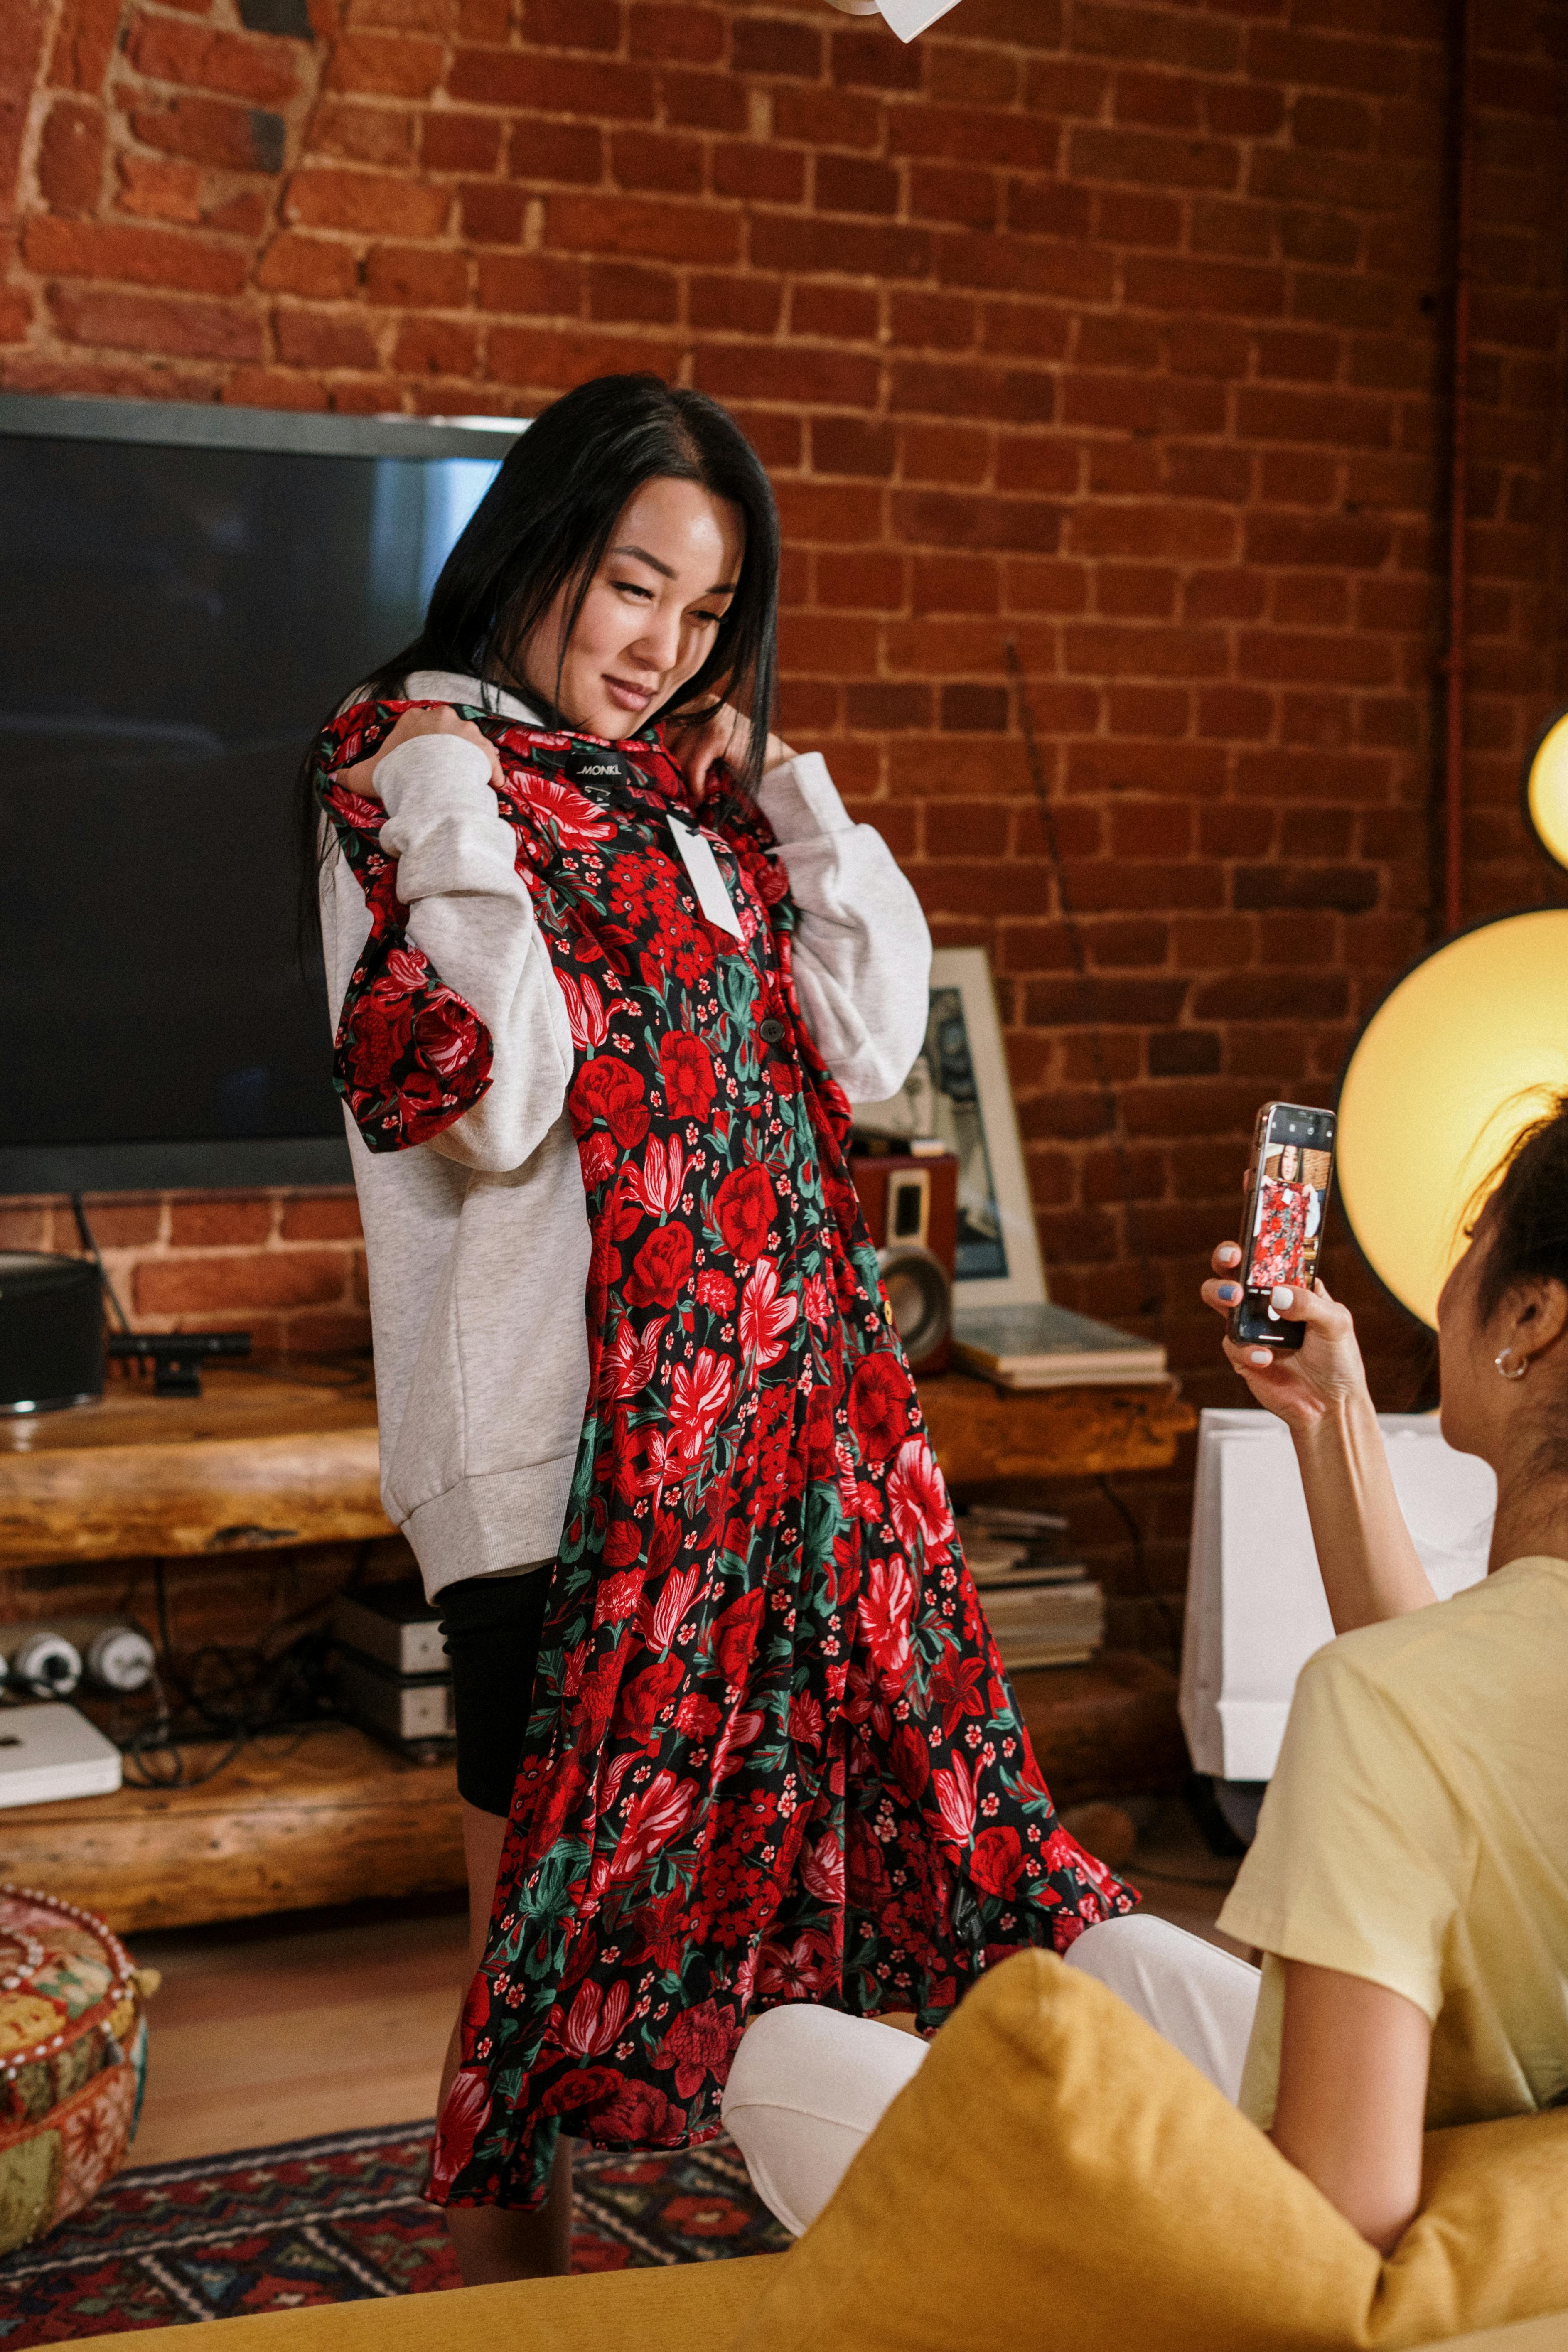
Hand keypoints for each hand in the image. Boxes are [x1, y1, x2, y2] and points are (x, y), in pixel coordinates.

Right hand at [337, 704, 502, 803]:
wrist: (431, 782)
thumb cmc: (398, 773)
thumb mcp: (368, 775)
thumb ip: (352, 775)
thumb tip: (334, 776)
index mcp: (414, 719)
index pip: (416, 730)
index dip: (415, 749)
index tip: (415, 766)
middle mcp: (442, 718)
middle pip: (444, 734)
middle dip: (444, 752)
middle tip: (440, 775)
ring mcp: (466, 731)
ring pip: (469, 745)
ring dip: (468, 761)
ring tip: (463, 782)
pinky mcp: (485, 749)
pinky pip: (488, 761)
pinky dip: (489, 773)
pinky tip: (487, 786)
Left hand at [666, 699, 793, 809]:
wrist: (777, 771)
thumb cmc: (742, 764)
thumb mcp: (709, 747)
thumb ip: (686, 741)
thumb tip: (651, 754)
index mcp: (700, 702)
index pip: (664, 723)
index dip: (658, 748)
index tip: (656, 769)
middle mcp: (704, 703)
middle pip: (668, 737)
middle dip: (670, 766)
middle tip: (673, 789)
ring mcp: (711, 717)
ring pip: (679, 753)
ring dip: (683, 780)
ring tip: (690, 796)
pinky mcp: (717, 734)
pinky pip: (692, 765)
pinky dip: (695, 784)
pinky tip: (700, 796)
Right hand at [1201, 1241, 1370, 1436]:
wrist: (1329, 1406)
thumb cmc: (1339, 1361)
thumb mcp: (1336, 1324)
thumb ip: (1309, 1304)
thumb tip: (1276, 1295)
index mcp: (1294, 1286)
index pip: (1271, 1255)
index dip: (1257, 1239)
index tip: (1251, 1232)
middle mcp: (1269, 1301)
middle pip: (1235, 1269)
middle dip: (1226, 1258)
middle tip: (1232, 1260)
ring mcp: (1253, 1326)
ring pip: (1219, 1298)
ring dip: (1221, 1293)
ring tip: (1235, 1300)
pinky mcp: (1241, 1353)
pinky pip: (1230, 1342)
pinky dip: (1245, 1349)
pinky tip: (1266, 1358)